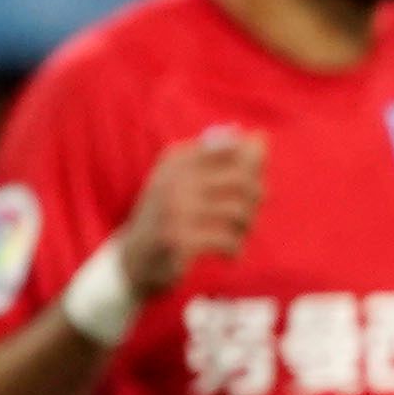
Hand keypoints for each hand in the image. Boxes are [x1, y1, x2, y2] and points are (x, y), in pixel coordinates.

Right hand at [115, 128, 267, 301]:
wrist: (134, 258)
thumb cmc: (171, 215)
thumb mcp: (188, 181)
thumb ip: (223, 160)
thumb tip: (260, 136)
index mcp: (176, 159)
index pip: (232, 147)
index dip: (252, 166)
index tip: (248, 185)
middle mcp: (173, 179)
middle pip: (242, 180)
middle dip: (256, 199)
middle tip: (248, 215)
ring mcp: (174, 208)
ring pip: (238, 211)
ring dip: (246, 227)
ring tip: (237, 236)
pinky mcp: (178, 238)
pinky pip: (227, 239)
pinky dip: (235, 249)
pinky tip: (230, 253)